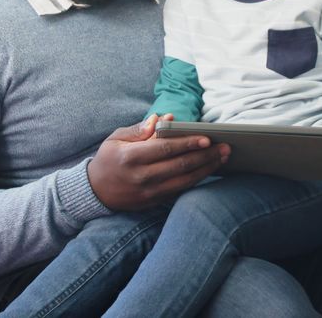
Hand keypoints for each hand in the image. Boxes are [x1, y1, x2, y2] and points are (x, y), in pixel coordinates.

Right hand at [87, 114, 229, 210]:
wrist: (96, 191)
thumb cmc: (109, 159)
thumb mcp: (116, 138)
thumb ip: (140, 129)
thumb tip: (164, 119)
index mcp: (130, 157)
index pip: (165, 149)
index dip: (187, 144)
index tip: (206, 138)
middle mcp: (141, 177)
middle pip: (179, 166)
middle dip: (205, 156)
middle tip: (225, 147)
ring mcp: (149, 192)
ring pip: (184, 181)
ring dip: (206, 169)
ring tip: (222, 158)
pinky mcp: (154, 202)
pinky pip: (180, 190)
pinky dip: (196, 180)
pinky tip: (208, 170)